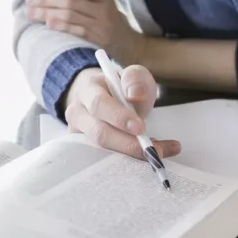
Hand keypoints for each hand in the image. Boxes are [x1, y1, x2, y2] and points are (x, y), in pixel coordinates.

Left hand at [25, 0, 145, 65]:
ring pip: (71, 14)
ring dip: (48, 13)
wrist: (132, 47)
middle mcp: (104, 8)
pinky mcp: (100, 39)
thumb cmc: (112, 24)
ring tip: (31, 12)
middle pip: (72, 0)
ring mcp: (102, 24)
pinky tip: (48, 24)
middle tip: (29, 1)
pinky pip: (77, 30)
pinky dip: (62, 26)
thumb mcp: (103, 6)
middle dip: (47, 0)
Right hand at [62, 66, 180, 158]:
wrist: (104, 97)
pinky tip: (149, 157)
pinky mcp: (85, 151)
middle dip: (128, 144)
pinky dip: (129, 161)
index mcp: (87, 90)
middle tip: (154, 150)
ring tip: (159, 153)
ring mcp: (79, 135)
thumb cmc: (120, 88)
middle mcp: (78, 114)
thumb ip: (135, 79)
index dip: (119, 117)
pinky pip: (106, 161)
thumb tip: (135, 94)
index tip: (141, 128)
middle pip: (99, 133)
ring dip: (132, 156)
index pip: (99, 104)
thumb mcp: (132, 76)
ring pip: (102, 151)